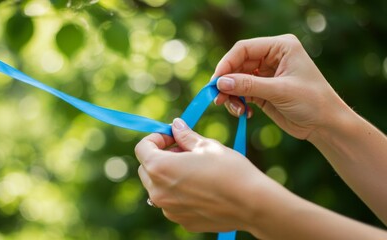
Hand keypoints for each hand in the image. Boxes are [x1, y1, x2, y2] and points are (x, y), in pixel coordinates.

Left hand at [135, 118, 271, 231]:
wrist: (252, 203)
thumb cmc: (229, 170)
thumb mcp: (207, 146)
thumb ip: (185, 136)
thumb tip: (176, 125)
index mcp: (159, 168)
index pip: (142, 148)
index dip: (156, 138)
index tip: (173, 137)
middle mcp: (157, 192)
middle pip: (146, 169)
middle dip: (161, 156)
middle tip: (184, 151)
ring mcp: (168, 210)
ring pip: (158, 187)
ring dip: (169, 175)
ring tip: (194, 170)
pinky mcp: (181, 221)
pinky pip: (172, 203)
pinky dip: (179, 193)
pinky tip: (202, 188)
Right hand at [213, 34, 347, 139]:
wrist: (325, 125)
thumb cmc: (312, 102)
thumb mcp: (279, 91)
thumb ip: (248, 86)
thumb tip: (220, 83)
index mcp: (281, 47)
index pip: (244, 49)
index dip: (227, 63)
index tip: (216, 82)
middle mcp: (272, 57)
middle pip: (237, 64)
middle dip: (227, 82)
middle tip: (218, 98)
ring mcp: (266, 74)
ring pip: (236, 80)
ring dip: (231, 95)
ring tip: (234, 110)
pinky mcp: (262, 90)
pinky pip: (241, 93)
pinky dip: (238, 103)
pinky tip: (244, 113)